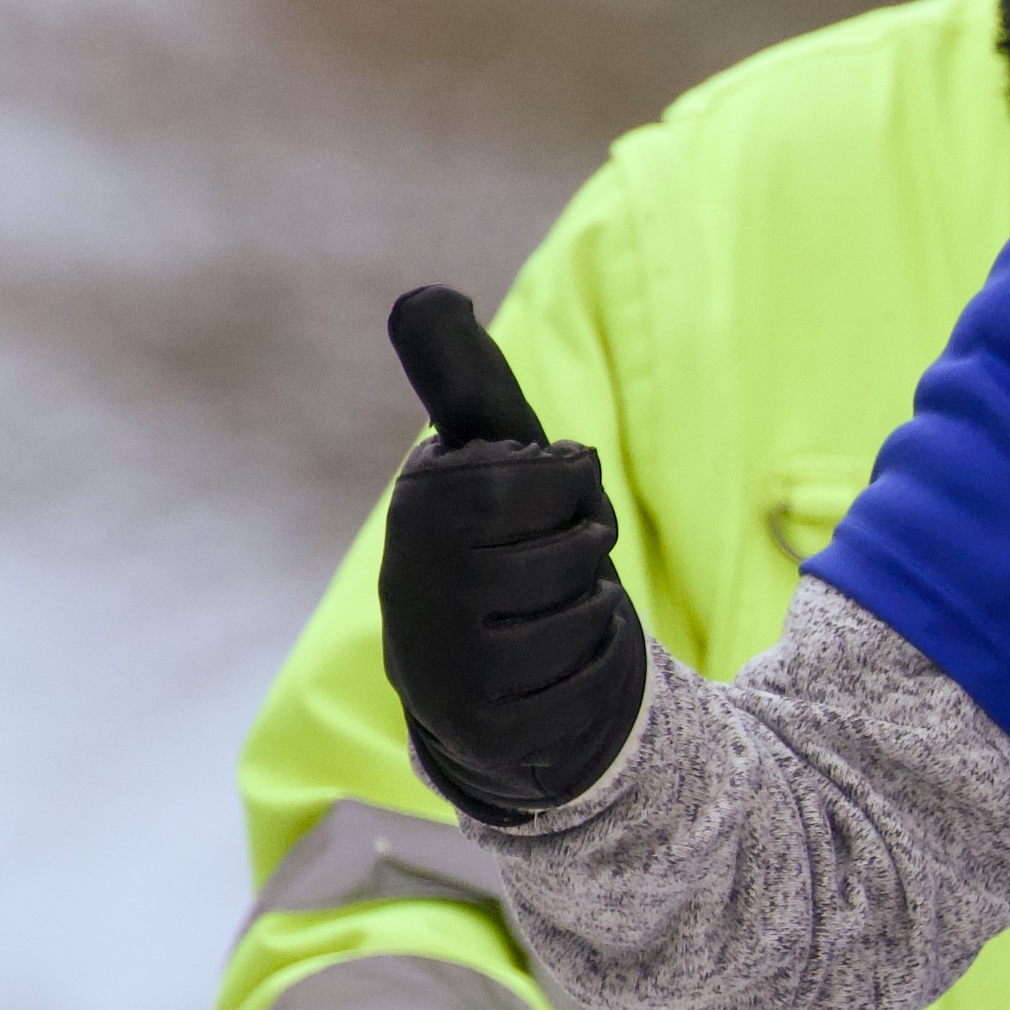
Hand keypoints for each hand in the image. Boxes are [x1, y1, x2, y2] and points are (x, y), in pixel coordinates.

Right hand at [380, 286, 648, 820]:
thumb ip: (466, 386)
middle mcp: (416, 578)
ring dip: (589, 609)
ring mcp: (442, 653)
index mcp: (424, 503)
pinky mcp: (481, 717)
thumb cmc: (500, 551)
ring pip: (585, 609)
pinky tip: (548, 667)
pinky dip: (593, 665)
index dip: (570, 483)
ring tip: (541, 613)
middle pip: (575, 543)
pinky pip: (587, 674)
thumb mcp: (490, 464)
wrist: (481, 688)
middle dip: (586, 546)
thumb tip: (424, 292)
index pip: (543, 472)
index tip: (543, 496)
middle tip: (551, 557)